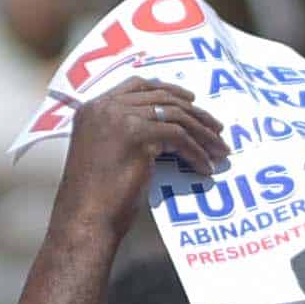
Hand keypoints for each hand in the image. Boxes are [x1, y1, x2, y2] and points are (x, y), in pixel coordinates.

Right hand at [68, 76, 230, 211]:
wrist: (85, 218)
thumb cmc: (97, 198)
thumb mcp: (106, 153)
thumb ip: (126, 132)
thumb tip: (167, 130)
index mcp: (93, 108)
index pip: (137, 85)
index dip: (168, 90)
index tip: (192, 100)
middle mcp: (104, 107)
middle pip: (161, 98)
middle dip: (194, 113)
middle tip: (217, 129)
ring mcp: (119, 118)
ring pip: (174, 115)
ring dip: (202, 133)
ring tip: (219, 150)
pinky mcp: (136, 135)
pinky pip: (178, 136)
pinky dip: (196, 152)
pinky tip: (205, 167)